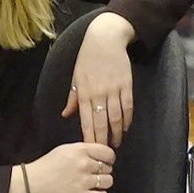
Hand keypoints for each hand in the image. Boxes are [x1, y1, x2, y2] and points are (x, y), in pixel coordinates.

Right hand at [26, 142, 120, 192]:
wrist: (31, 184)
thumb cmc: (45, 166)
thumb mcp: (64, 150)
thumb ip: (82, 151)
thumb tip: (99, 156)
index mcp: (79, 150)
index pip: (107, 152)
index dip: (109, 158)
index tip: (106, 161)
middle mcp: (83, 164)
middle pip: (108, 167)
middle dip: (103, 171)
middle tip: (95, 174)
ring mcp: (83, 181)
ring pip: (108, 181)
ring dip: (103, 183)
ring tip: (93, 184)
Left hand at [62, 14, 136, 145]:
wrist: (105, 39)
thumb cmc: (87, 58)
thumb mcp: (75, 77)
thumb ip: (72, 98)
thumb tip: (65, 115)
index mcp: (84, 93)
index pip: (86, 120)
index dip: (89, 137)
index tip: (90, 149)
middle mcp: (99, 93)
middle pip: (102, 123)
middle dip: (103, 140)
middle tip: (104, 153)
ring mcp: (114, 90)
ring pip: (116, 117)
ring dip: (116, 133)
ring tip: (115, 143)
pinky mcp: (126, 85)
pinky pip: (128, 107)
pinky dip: (127, 119)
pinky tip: (125, 128)